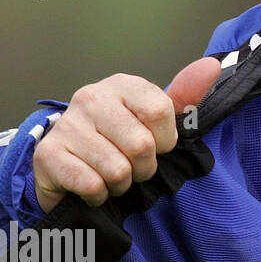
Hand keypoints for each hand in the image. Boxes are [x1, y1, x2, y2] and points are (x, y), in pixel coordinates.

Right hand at [31, 58, 219, 212]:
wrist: (67, 161)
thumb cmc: (118, 138)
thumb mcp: (154, 116)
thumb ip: (185, 96)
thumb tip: (212, 66)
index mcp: (122, 85)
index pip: (161, 111)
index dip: (166, 139)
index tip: (157, 144)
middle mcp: (91, 98)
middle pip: (141, 146)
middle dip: (145, 167)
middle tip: (134, 165)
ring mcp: (67, 125)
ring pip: (117, 170)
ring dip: (122, 183)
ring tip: (112, 174)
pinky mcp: (48, 154)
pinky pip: (92, 185)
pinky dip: (99, 194)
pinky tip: (91, 183)